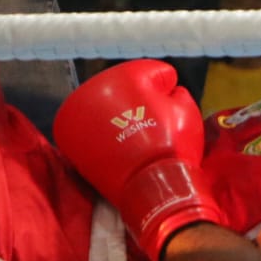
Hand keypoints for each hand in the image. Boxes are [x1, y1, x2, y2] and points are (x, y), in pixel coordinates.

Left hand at [55, 59, 228, 260]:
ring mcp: (83, 111)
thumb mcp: (187, 111)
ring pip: (106, 105)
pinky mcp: (73, 135)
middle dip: (139, 99)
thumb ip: (177, 93)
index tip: (170, 104)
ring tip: (134, 134)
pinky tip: (117, 144)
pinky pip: (91, 126)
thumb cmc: (172, 147)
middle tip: (152, 121)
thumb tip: (169, 91)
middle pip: (126, 87)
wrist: (148, 188)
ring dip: (119, 113)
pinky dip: (102, 130)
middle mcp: (101, 86)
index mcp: (131, 75)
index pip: (154, 73)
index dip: (168, 88)